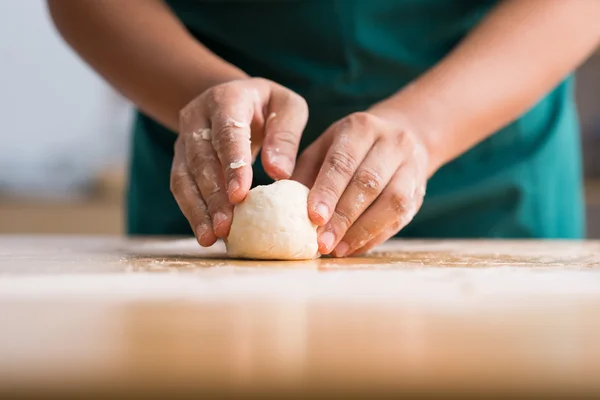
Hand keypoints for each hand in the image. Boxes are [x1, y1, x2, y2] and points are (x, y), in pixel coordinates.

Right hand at [172, 78, 307, 245]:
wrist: (233, 97)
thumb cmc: (268, 106)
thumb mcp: (288, 107)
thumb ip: (286, 135)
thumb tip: (279, 173)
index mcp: (227, 99)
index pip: (227, 132)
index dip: (232, 164)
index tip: (239, 195)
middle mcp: (197, 117)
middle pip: (201, 158)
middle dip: (213, 195)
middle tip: (226, 225)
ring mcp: (184, 139)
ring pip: (184, 176)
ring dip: (198, 209)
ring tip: (212, 237)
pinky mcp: (180, 159)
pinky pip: (181, 187)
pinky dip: (192, 212)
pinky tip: (205, 234)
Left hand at [292, 111, 428, 256]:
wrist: (403, 135)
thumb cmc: (350, 148)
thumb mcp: (324, 148)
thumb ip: (305, 174)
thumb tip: (284, 207)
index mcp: (361, 127)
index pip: (343, 161)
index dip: (328, 191)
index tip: (313, 217)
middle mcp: (392, 142)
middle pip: (368, 182)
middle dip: (343, 217)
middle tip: (321, 242)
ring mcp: (411, 165)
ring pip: (391, 201)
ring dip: (362, 230)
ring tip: (336, 249)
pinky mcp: (420, 190)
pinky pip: (401, 217)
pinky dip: (375, 236)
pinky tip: (353, 247)